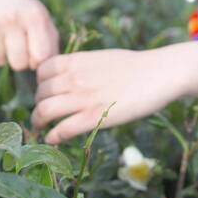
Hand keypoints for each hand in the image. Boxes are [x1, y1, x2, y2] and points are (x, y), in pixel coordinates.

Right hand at [0, 0, 58, 70]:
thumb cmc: (28, 16)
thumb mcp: (45, 25)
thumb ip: (51, 49)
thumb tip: (42, 71)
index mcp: (34, 17)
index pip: (40, 57)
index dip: (37, 61)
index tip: (35, 54)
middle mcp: (12, 18)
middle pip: (18, 64)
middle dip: (20, 62)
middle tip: (19, 49)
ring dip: (4, 56)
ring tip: (6, 40)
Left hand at [32, 49, 186, 143]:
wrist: (159, 73)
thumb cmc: (135, 66)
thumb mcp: (101, 58)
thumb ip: (81, 67)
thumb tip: (68, 76)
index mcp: (76, 61)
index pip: (41, 71)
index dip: (39, 84)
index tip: (45, 93)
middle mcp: (74, 78)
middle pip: (40, 93)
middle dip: (38, 104)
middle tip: (43, 114)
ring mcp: (83, 98)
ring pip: (45, 110)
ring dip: (39, 121)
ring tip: (41, 127)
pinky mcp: (94, 118)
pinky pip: (63, 129)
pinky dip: (53, 136)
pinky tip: (52, 139)